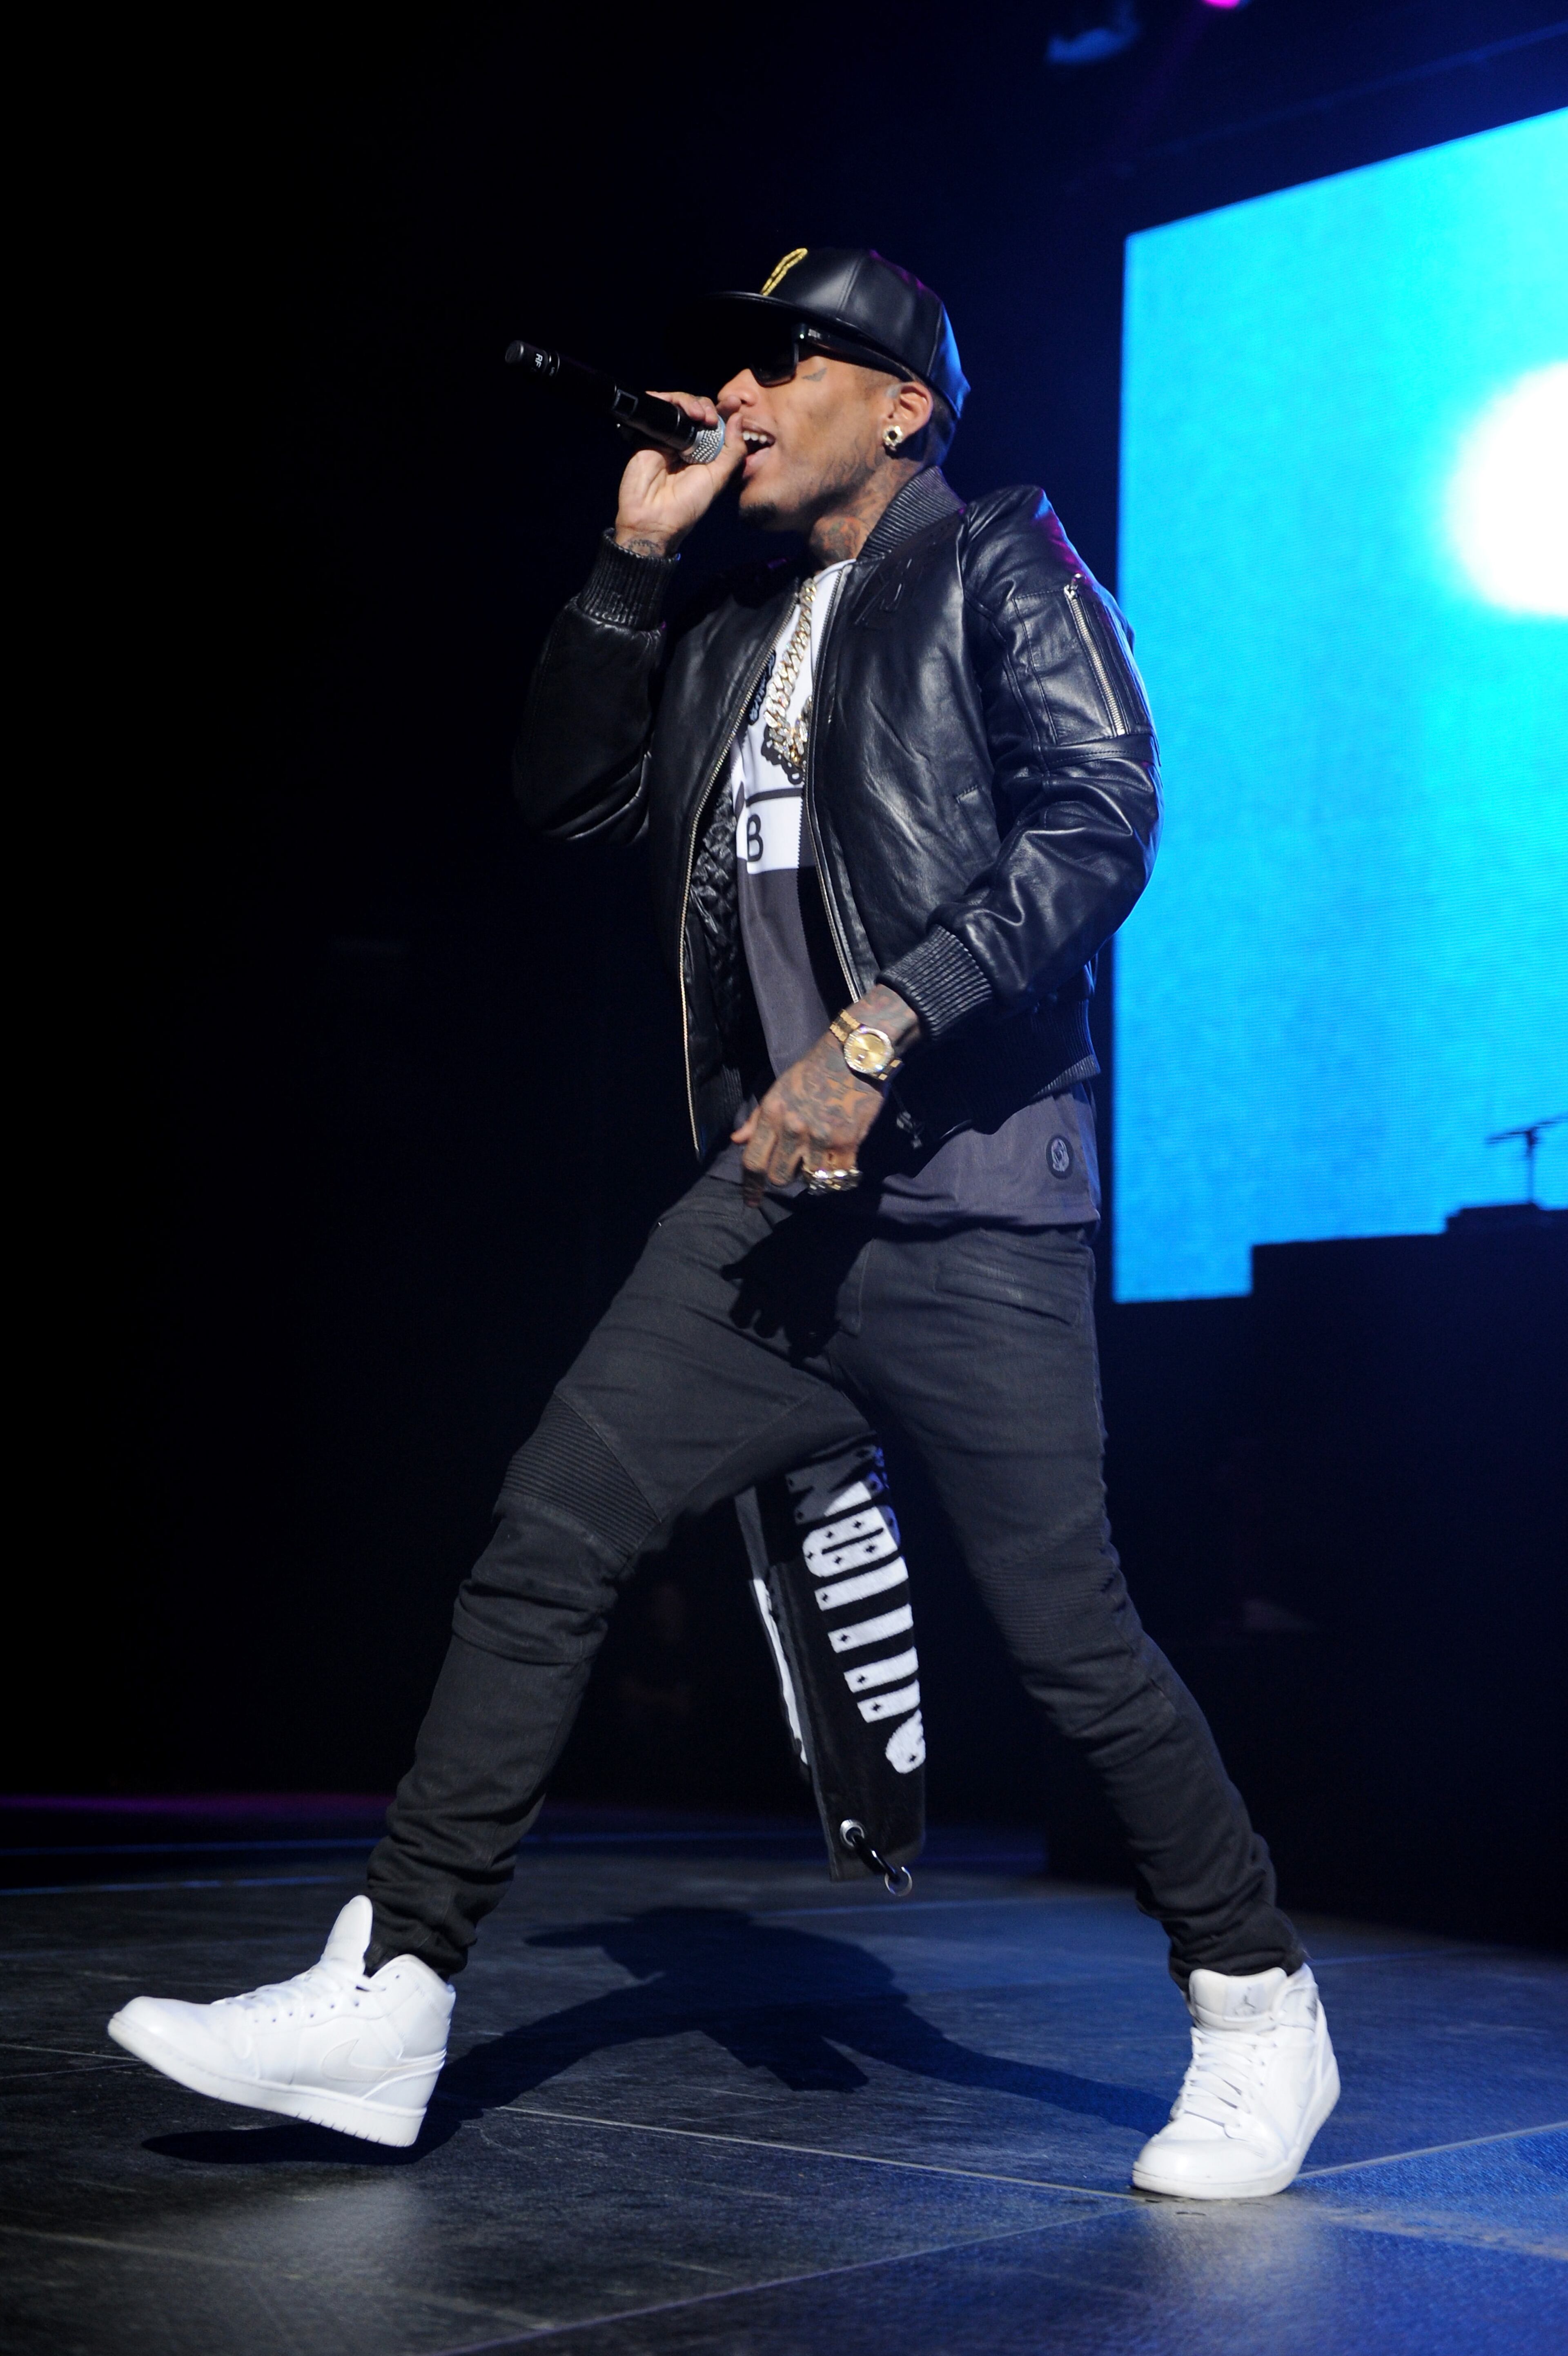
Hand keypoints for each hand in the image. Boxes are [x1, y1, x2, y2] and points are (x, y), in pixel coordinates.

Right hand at [613, 393, 744, 558]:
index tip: (735, 402)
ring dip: (692, 403)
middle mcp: (688, 443)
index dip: (726, 411)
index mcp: (707, 453)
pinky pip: (659, 409)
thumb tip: (738, 418)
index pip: (717, 424)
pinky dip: (668, 400)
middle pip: (699, 410)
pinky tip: (681, 410)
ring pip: (680, 406)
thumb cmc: (688, 505)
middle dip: (709, 407)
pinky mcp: (650, 435)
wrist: (655, 518)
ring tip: (699, 416)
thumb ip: (733, 450)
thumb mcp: (719, 478)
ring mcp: (669, 438)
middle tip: (711, 418)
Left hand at [732, 987, 921, 1209]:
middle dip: (784, 1175)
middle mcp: (793, 1128)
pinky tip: (841, 1163)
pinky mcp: (847, 1142)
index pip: (753, 1161)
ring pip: (809, 1178)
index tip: (750, 1202)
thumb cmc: (814, 1070)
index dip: (750, 1187)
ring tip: (821, 1159)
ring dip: (813, 1174)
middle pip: (778, 1176)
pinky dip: (839, 1173)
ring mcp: (820, 1137)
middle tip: (795, 1165)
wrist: (855, 1055)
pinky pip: (838, 1174)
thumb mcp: (779, 1089)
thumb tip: (737, 1141)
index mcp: (773, 1114)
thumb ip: (758, 1119)